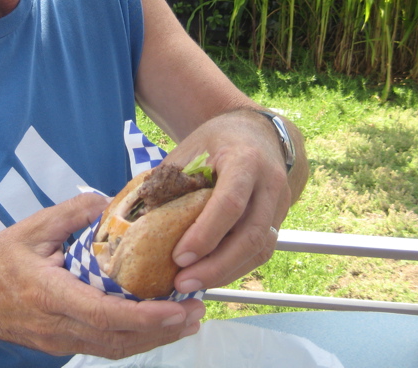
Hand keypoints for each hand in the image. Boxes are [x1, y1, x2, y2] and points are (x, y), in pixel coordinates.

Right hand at [0, 193, 204, 358]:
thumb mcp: (32, 227)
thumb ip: (72, 213)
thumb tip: (109, 201)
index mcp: (49, 293)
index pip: (103, 314)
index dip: (143, 317)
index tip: (176, 309)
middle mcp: (57, 325)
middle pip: (118, 340)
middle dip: (162, 331)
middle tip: (197, 312)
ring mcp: (60, 341)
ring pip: (115, 348)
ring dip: (155, 338)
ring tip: (188, 320)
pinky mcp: (62, 344)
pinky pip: (105, 346)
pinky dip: (136, 338)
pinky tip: (156, 324)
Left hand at [162, 111, 295, 292]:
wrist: (257, 133)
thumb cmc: (216, 140)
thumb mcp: (190, 148)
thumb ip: (170, 180)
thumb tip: (137, 215)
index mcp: (245, 160)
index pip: (230, 203)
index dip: (205, 233)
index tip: (179, 257)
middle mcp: (270, 184)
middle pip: (250, 235)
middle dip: (216, 266)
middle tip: (181, 283)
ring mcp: (280, 204)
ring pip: (260, 249)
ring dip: (226, 273)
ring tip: (191, 284)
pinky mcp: (278, 220)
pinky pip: (261, 251)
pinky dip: (235, 268)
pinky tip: (209, 275)